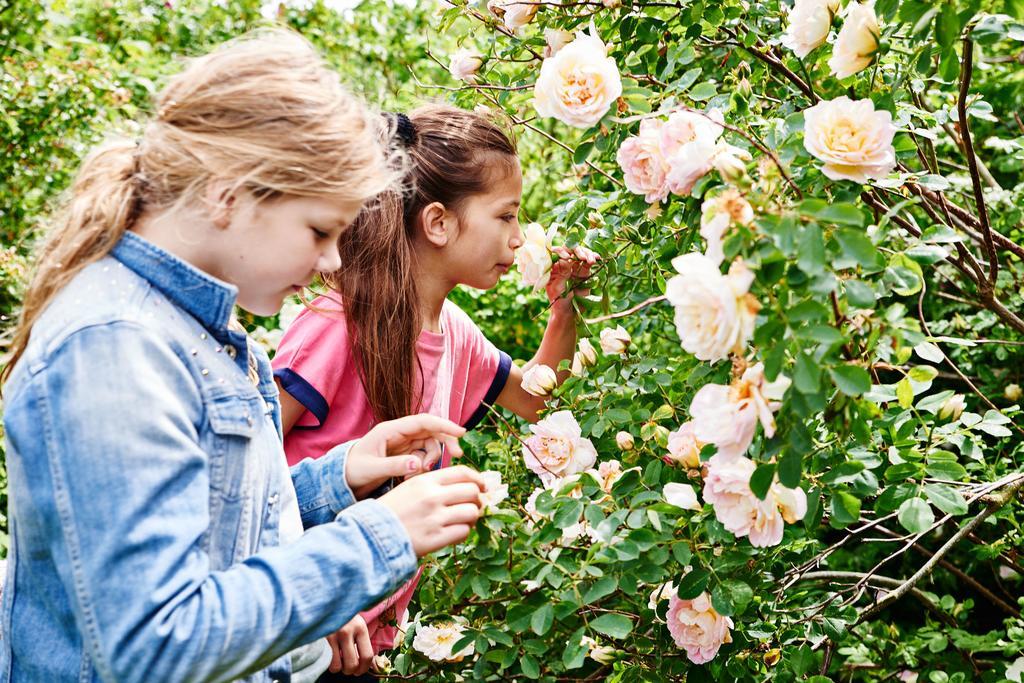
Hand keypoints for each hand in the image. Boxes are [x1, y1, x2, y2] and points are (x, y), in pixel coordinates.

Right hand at [326, 615, 373, 675]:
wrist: (329, 601)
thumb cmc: (345, 617)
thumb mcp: (357, 625)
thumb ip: (361, 642)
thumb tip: (366, 664)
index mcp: (361, 628)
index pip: (367, 656)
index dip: (364, 668)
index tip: (359, 670)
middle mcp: (348, 631)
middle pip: (352, 664)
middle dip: (351, 671)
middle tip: (348, 667)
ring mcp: (334, 634)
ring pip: (338, 666)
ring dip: (339, 668)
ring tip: (338, 661)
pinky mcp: (321, 636)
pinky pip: (327, 661)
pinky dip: (329, 664)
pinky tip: (330, 657)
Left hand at [345, 414, 465, 496]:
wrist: (343, 478)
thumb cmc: (353, 470)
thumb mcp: (371, 469)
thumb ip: (394, 466)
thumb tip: (418, 465)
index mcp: (390, 430)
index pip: (423, 421)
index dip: (443, 424)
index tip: (461, 432)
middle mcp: (399, 434)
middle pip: (431, 431)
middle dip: (446, 441)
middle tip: (459, 455)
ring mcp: (403, 444)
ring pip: (429, 445)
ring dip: (432, 459)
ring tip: (420, 473)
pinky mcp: (404, 454)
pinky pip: (422, 457)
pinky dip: (423, 467)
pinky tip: (411, 478)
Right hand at [379, 465, 484, 556]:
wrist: (372, 535)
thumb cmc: (393, 511)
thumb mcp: (411, 488)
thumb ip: (436, 485)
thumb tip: (467, 486)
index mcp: (426, 480)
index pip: (463, 472)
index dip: (478, 478)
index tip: (482, 486)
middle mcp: (432, 496)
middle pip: (472, 491)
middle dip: (477, 499)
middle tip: (474, 506)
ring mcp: (435, 517)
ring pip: (472, 512)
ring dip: (472, 517)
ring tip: (464, 521)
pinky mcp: (436, 538)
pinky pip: (464, 532)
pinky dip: (463, 532)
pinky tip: (454, 532)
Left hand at [546, 245, 599, 311]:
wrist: (569, 312)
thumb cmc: (558, 301)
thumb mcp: (557, 288)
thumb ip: (562, 274)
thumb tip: (566, 259)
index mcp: (553, 267)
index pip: (557, 253)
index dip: (562, 252)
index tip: (568, 257)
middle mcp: (564, 264)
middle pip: (570, 250)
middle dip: (578, 251)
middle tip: (583, 257)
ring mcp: (574, 267)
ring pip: (581, 254)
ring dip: (587, 254)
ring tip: (592, 260)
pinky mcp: (584, 272)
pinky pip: (589, 262)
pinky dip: (593, 258)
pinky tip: (597, 258)